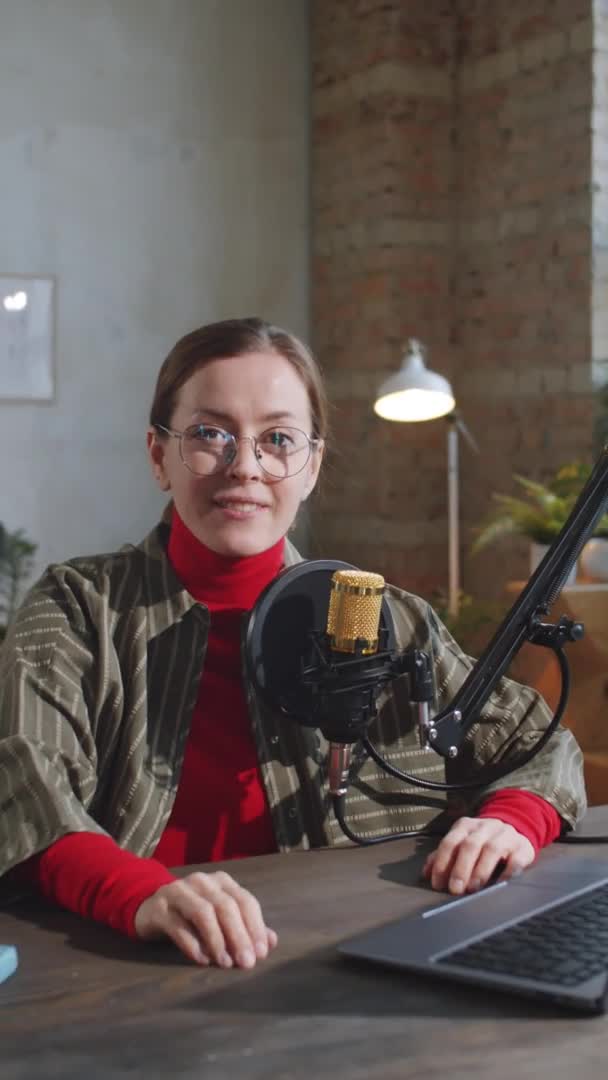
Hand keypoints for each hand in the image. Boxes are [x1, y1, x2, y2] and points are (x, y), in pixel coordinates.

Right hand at [134, 870, 277, 967]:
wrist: (149, 907)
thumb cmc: (191, 914)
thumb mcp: (219, 916)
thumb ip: (244, 926)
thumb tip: (271, 941)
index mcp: (221, 881)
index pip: (245, 900)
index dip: (255, 926)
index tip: (262, 953)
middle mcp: (202, 882)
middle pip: (226, 906)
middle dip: (239, 935)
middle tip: (246, 963)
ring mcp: (179, 892)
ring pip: (202, 912)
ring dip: (217, 939)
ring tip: (225, 963)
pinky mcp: (159, 908)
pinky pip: (178, 925)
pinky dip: (192, 943)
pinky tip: (202, 959)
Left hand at [422, 816, 534, 895]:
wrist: (514, 830)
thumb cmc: (482, 842)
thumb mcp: (462, 843)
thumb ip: (443, 856)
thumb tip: (426, 873)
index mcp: (466, 826)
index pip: (450, 842)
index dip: (442, 863)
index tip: (438, 884)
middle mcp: (485, 827)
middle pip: (470, 845)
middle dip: (460, 869)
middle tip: (455, 889)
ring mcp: (505, 835)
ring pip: (492, 849)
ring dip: (480, 870)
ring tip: (473, 888)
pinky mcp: (522, 847)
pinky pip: (516, 859)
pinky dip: (507, 873)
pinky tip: (499, 884)